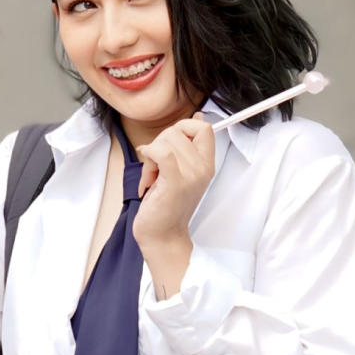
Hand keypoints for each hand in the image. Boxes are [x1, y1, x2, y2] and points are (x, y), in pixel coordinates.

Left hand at [133, 117, 215, 251]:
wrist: (162, 236)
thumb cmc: (166, 206)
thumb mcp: (181, 171)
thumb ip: (187, 146)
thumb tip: (197, 118)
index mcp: (207, 164)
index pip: (205, 128)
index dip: (183, 128)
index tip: (170, 146)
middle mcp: (203, 168)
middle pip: (179, 130)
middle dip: (160, 142)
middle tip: (156, 166)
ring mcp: (191, 175)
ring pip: (167, 140)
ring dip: (150, 156)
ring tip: (152, 177)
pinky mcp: (175, 183)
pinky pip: (162, 152)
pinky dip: (149, 155)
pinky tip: (147, 173)